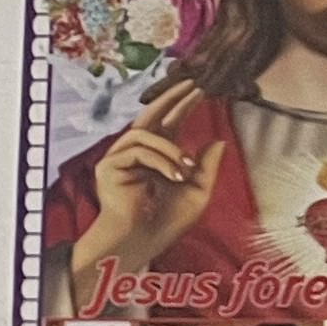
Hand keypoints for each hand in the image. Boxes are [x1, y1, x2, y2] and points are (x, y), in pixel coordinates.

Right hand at [67, 85, 223, 307]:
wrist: (143, 241)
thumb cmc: (167, 222)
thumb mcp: (198, 192)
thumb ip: (206, 168)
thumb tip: (217, 142)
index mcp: (156, 156)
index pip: (168, 122)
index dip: (183, 104)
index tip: (200, 89)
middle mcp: (135, 153)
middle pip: (150, 115)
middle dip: (172, 98)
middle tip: (194, 85)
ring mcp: (119, 158)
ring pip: (145, 134)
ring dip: (171, 149)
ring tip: (186, 169)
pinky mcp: (108, 167)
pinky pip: (137, 150)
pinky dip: (160, 161)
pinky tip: (173, 176)